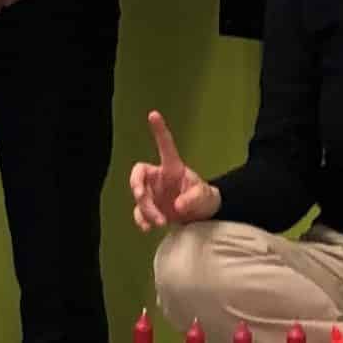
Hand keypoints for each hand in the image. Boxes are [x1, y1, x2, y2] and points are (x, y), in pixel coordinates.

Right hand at [129, 110, 218, 231]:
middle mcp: (159, 178)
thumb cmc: (204, 199)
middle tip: (142, 198)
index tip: (153, 114)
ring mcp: (153, 194)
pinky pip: (139, 213)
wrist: (201, 218)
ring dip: (145, 210)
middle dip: (138, 187)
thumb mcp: (204, 197)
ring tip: (160, 222)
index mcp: (173, 168)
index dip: (159, 131)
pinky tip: (148, 228)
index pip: (165, 146)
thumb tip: (176, 206)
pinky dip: (142, 220)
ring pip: (138, 197)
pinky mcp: (150, 210)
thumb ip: (193, 199)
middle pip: (139, 175)